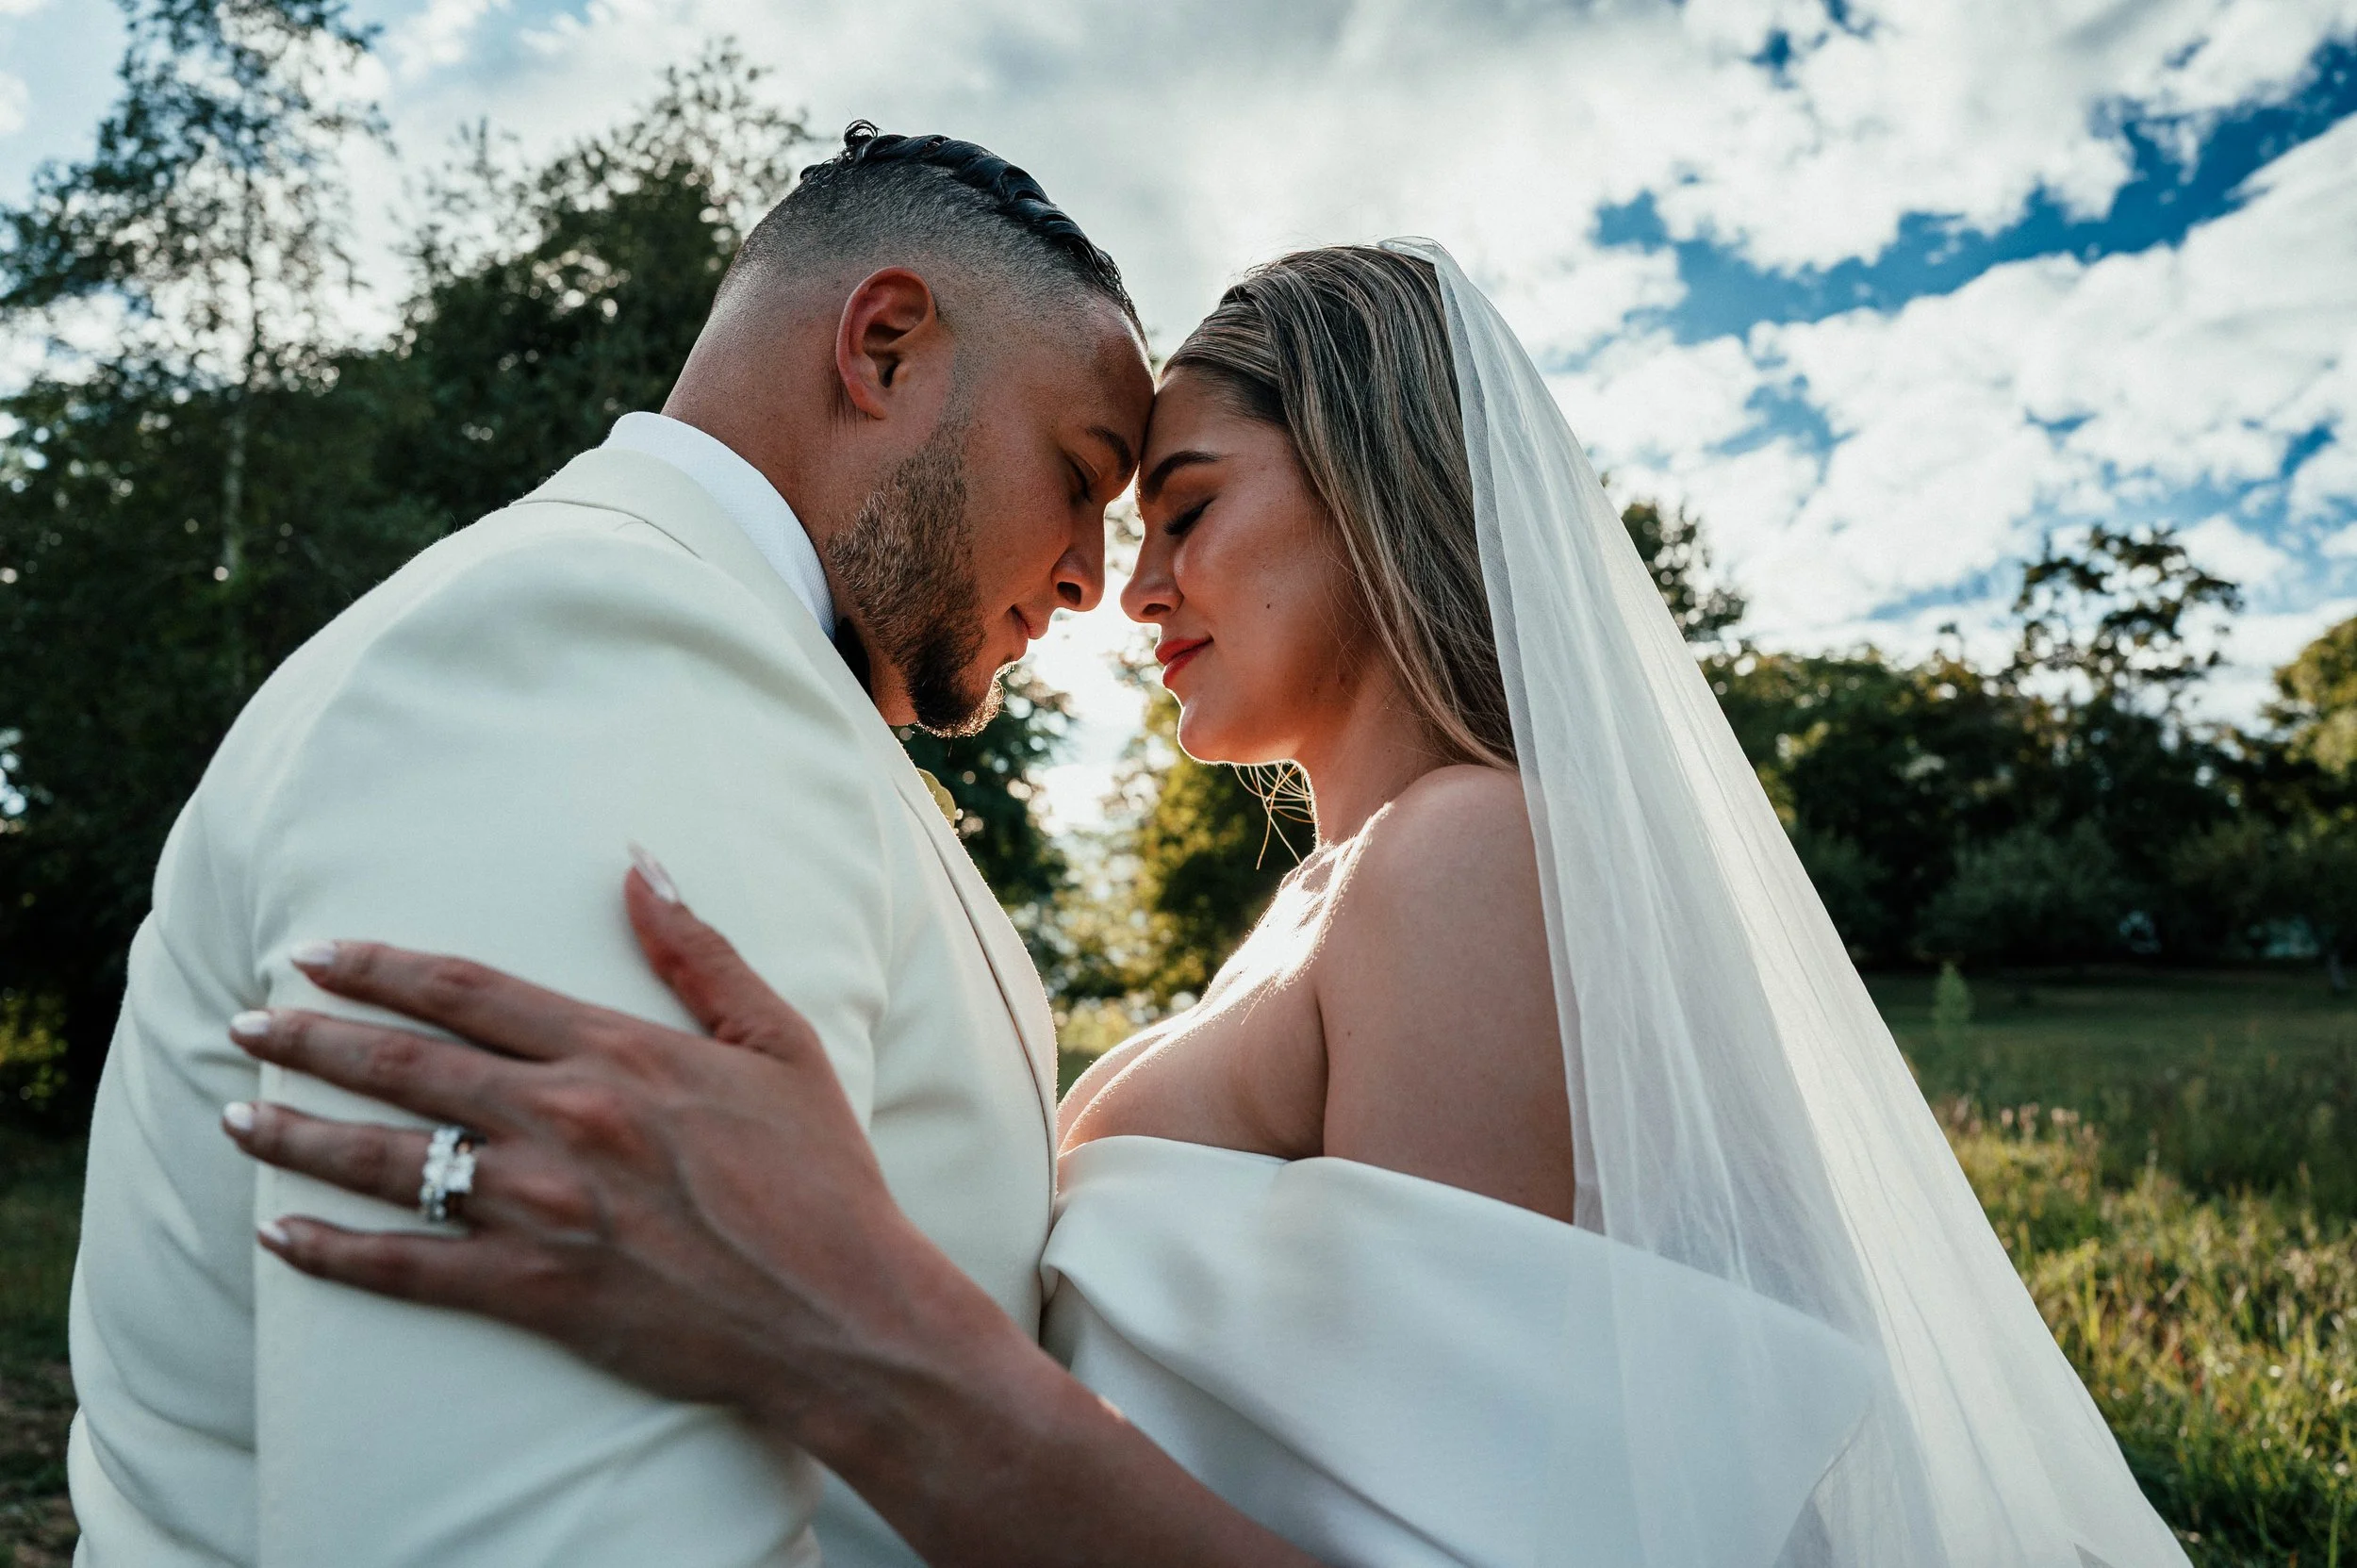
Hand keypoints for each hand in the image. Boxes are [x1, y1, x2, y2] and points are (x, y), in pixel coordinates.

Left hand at [222, 868, 1321, 1566]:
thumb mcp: (779, 1040)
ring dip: (299, 1134)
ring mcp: (542, 1209)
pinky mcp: (535, 1291)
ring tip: (236, 1116)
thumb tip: (641, 862)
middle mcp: (564, 1119)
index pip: (467, 989)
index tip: (315, 954)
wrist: (842, 1311)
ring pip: (388, 1160)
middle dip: (309, 1040)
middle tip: (245, 1024)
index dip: (380, 964)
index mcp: (617, 1051)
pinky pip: (407, 1269)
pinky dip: (335, 1252)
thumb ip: (700, 950)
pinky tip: (283, 1235)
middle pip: (404, 1064)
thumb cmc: (821, 1175)